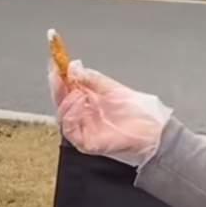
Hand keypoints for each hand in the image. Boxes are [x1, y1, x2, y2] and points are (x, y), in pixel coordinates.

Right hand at [50, 59, 171, 167]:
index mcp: (87, 102)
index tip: (55, 63)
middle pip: (60, 102)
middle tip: (58, 74)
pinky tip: (79, 103)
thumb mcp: (110, 87)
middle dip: (57, 87)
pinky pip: (70, 130)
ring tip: (77, 92)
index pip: (66, 89)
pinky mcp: (86, 143)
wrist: (150, 129)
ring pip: (62, 117)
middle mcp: (82, 116)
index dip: (59, 77)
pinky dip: (71, 116)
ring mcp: (83, 130)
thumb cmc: (135, 112)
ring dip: (65, 102)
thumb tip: (73, 67)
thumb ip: (90, 78)